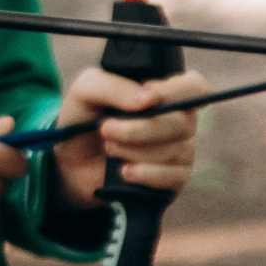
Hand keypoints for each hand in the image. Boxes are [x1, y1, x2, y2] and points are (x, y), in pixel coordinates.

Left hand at [50, 68, 205, 206]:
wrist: (71, 160)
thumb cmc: (84, 117)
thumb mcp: (86, 91)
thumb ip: (113, 87)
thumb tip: (149, 100)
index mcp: (164, 92)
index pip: (194, 87)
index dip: (175, 92)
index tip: (146, 99)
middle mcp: (179, 120)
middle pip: (181, 122)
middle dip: (137, 129)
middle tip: (105, 129)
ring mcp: (181, 150)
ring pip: (173, 150)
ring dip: (132, 151)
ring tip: (109, 148)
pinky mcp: (175, 179)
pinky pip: (172, 177)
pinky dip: (144, 174)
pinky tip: (124, 171)